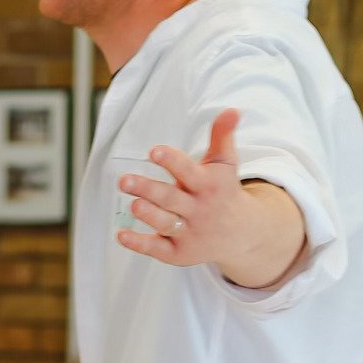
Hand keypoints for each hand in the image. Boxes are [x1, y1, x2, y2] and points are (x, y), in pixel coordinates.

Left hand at [116, 110, 306, 290]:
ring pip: (165, 224)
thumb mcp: (226, 163)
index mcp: (208, 185)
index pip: (188, 172)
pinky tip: (121, 235)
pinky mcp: (179, 252)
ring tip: (132, 204)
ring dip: (148, 214)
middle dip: (148, 190)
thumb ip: (222, 136)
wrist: (241, 234)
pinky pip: (157, 249)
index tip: (154, 151)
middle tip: (124, 180)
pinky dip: (139, 244)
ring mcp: (189, 233)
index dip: (171, 161)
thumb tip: (232, 110)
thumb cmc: (224, 191)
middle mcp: (198, 210)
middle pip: (171, 199)